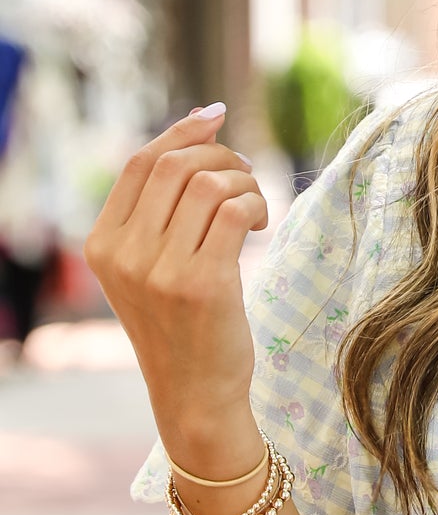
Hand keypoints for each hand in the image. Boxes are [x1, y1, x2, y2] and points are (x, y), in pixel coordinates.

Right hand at [85, 106, 267, 468]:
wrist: (194, 396)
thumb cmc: (182, 327)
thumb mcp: (149, 270)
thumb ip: (159, 215)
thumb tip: (198, 131)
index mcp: (102, 245)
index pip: (139, 163)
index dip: (181, 133)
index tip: (215, 117)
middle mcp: (124, 254)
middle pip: (176, 166)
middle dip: (221, 157)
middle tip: (246, 176)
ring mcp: (160, 269)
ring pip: (208, 184)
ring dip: (244, 182)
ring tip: (254, 207)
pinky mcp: (202, 283)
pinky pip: (233, 210)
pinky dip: (255, 204)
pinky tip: (259, 224)